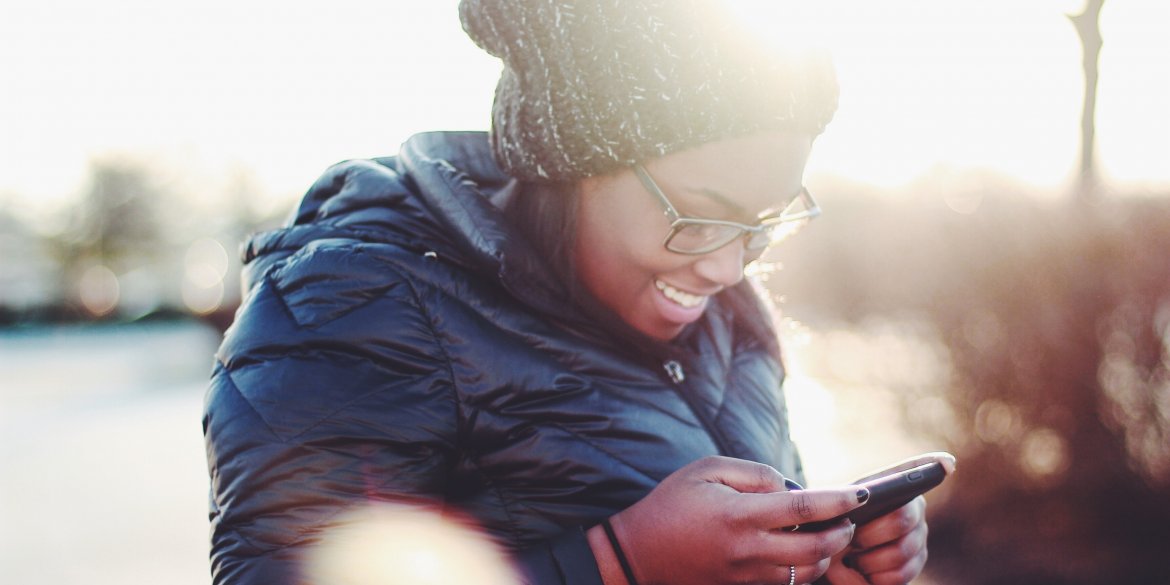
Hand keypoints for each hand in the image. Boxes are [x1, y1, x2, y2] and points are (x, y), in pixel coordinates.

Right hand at [593, 456, 869, 584]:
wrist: (639, 553)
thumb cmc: (673, 503)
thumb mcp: (707, 470)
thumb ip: (754, 474)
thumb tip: (791, 487)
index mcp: (739, 514)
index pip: (804, 507)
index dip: (839, 501)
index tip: (862, 494)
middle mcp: (747, 549)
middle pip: (815, 548)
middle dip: (842, 533)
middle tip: (849, 518)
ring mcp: (746, 574)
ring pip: (806, 572)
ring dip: (827, 554)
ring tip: (830, 534)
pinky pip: (787, 583)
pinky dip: (805, 568)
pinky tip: (805, 551)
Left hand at [824, 453, 954, 584]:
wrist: (826, 554)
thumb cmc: (830, 525)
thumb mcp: (830, 510)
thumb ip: (848, 499)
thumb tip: (866, 494)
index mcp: (892, 486)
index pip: (914, 471)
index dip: (933, 464)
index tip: (946, 463)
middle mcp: (913, 507)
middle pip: (902, 518)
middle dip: (871, 534)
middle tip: (851, 540)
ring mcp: (918, 535)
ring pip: (902, 551)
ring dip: (869, 559)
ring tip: (852, 558)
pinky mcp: (916, 563)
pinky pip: (900, 574)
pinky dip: (876, 576)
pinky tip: (864, 571)